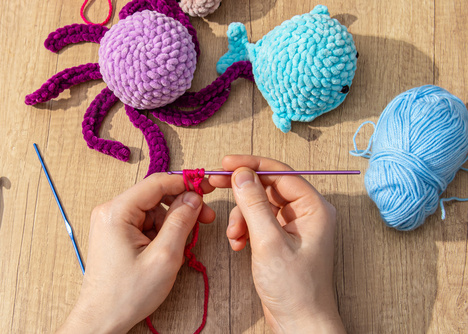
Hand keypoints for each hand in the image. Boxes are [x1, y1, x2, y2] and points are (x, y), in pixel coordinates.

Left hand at [57, 173, 214, 333]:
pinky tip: (169, 250)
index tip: (207, 187)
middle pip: (155, 196)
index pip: (157, 183)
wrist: (102, 320)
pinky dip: (161, 233)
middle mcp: (111, 211)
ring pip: (153, 211)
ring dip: (172, 224)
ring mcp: (112, 222)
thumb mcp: (164, 257)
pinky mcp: (116, 234)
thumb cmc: (127, 294)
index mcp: (117, 211)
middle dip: (181, 207)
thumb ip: (181, 222)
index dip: (185, 182)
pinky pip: (145, 223)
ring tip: (182, 246)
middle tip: (204, 219)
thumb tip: (194, 197)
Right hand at [209, 155, 344, 333]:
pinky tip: (239, 244)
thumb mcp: (269, 242)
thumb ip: (254, 205)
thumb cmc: (294, 288)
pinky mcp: (282, 238)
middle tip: (215, 183)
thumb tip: (241, 174)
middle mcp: (306, 213)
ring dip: (242, 216)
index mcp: (314, 208)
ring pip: (260, 205)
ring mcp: (294, 226)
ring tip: (234, 236)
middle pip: (268, 186)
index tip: (226, 163)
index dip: (252, 165)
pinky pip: (259, 221)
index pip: (280, 173)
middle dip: (242, 191)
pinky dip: (245, 229)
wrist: (299, 323)